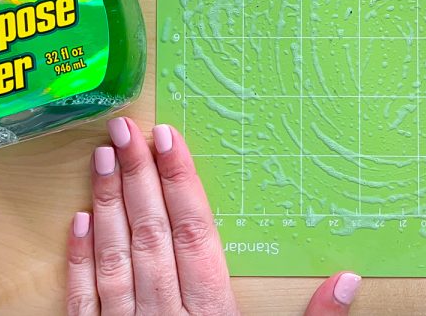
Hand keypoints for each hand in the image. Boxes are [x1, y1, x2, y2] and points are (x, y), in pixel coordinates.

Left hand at [66, 117, 360, 314]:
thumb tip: (348, 279)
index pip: (196, 234)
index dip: (181, 183)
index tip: (169, 139)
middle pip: (152, 236)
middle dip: (137, 178)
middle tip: (126, 128)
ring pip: (113, 260)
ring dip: (105, 205)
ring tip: (100, 157)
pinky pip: (82, 304)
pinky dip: (78, 262)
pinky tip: (77, 224)